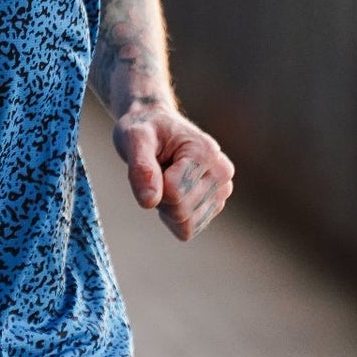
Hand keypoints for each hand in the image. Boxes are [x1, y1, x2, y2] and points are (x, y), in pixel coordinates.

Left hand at [113, 101, 234, 240]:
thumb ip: (140, 168)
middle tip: (156, 171)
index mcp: (206, 152)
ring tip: (164, 179)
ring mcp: (222, 192)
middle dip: (159, 197)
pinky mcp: (214, 206)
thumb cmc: (145, 128)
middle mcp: (222, 173)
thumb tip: (148, 202)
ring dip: (166, 208)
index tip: (152, 160)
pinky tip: (171, 192)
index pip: (174, 193)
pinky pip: (187, 230)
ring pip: (185, 225)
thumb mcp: (134, 137)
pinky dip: (172, 217)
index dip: (152, 184)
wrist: (157, 127)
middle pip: (180, 212)